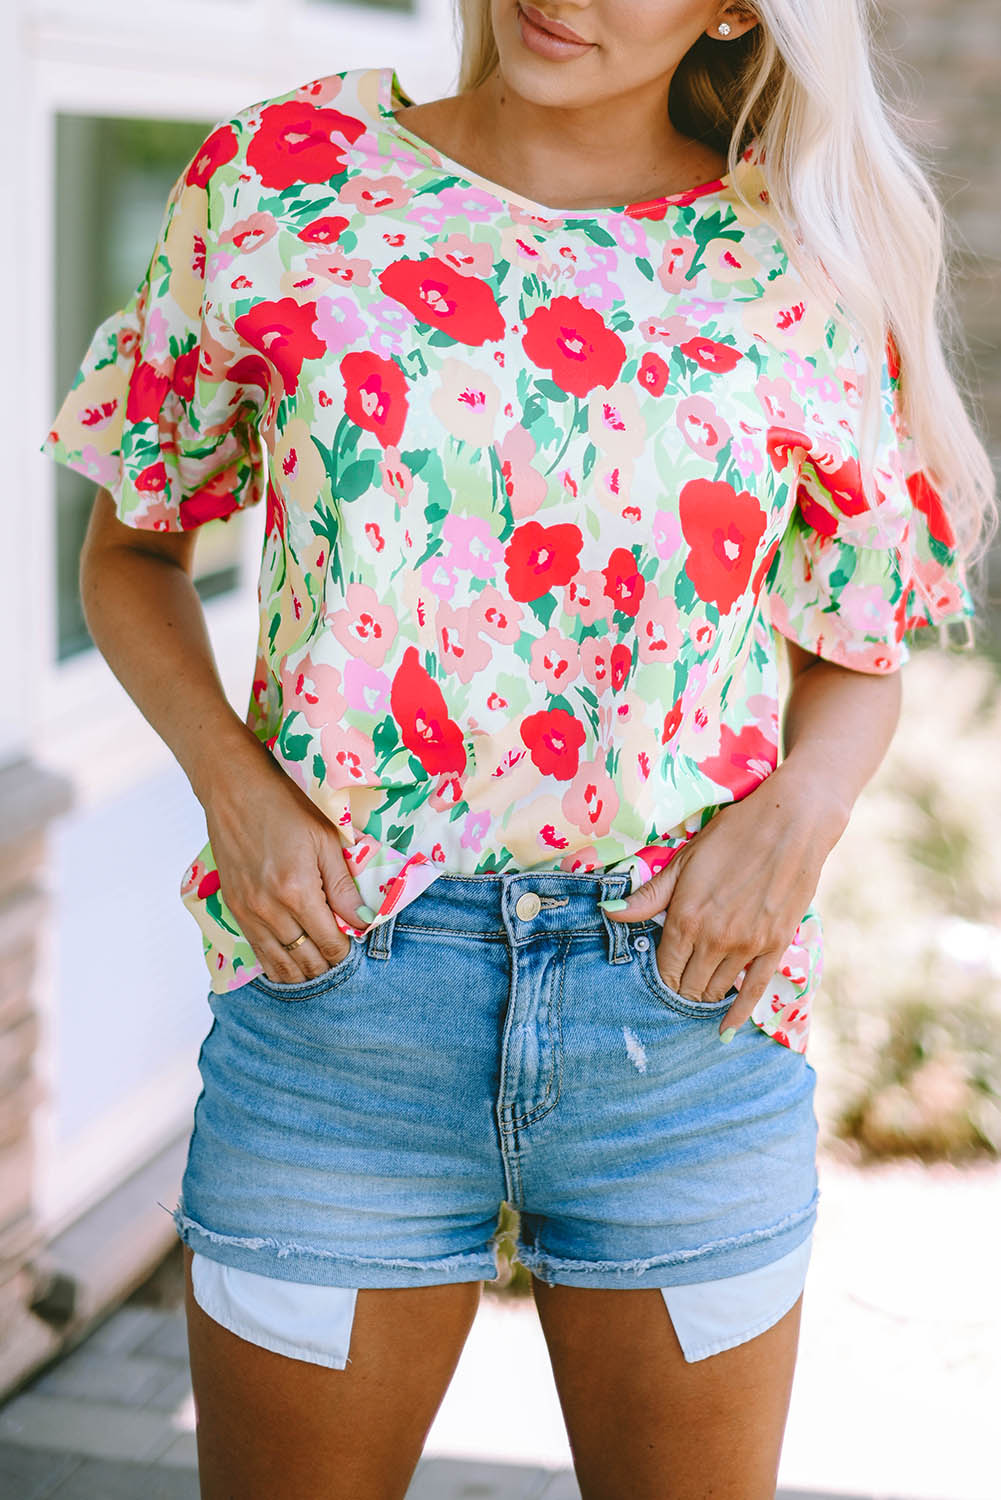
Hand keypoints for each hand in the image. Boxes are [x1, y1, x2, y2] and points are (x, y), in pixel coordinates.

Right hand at [201, 747, 369, 983]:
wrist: (234, 793)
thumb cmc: (285, 808)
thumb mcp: (325, 840)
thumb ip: (343, 886)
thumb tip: (362, 921)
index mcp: (297, 892)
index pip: (329, 943)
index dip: (346, 953)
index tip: (356, 949)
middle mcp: (270, 910)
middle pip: (305, 961)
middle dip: (328, 967)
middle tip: (343, 961)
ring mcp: (248, 913)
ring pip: (279, 965)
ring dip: (303, 973)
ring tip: (320, 968)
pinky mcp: (234, 910)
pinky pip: (258, 952)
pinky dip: (277, 965)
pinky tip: (292, 964)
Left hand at [604, 766, 846, 1035]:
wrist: (791, 823)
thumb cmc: (733, 835)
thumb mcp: (684, 860)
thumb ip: (649, 896)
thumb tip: (608, 914)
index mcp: (685, 918)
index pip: (664, 968)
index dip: (659, 977)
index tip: (659, 977)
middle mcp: (714, 938)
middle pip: (688, 986)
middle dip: (679, 991)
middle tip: (678, 987)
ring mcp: (747, 946)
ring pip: (717, 990)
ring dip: (704, 996)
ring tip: (697, 996)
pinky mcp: (775, 946)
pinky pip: (753, 991)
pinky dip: (738, 1014)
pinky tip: (726, 1030)